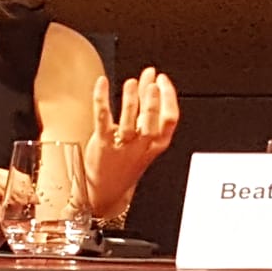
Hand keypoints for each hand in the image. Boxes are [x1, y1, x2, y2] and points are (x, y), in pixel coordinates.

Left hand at [86, 67, 179, 203]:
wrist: (107, 190)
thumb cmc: (126, 160)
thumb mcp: (144, 138)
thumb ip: (147, 110)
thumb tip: (150, 81)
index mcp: (156, 144)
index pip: (170, 119)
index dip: (168, 97)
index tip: (162, 80)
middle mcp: (141, 146)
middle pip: (151, 122)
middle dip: (153, 101)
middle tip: (152, 82)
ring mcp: (122, 146)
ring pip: (128, 122)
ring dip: (131, 99)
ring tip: (131, 82)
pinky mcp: (102, 144)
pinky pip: (102, 119)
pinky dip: (101, 99)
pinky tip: (102, 83)